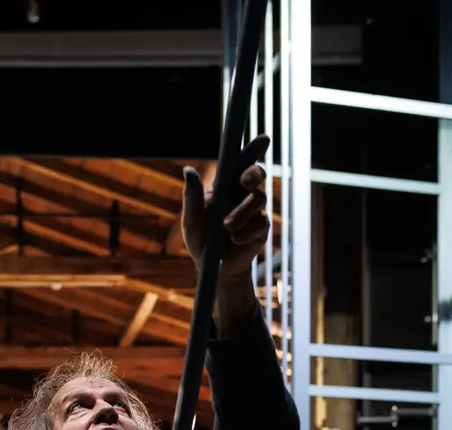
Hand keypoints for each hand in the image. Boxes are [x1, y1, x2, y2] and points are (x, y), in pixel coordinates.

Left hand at [180, 134, 270, 281]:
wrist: (213, 268)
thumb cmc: (200, 240)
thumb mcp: (191, 220)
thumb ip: (191, 197)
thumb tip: (187, 170)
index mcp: (225, 185)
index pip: (239, 161)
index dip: (253, 148)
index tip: (263, 139)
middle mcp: (242, 193)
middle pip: (257, 173)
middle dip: (254, 173)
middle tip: (244, 182)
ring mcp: (254, 210)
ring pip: (259, 198)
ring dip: (242, 212)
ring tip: (226, 227)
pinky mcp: (261, 228)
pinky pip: (261, 223)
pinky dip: (246, 231)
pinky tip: (235, 240)